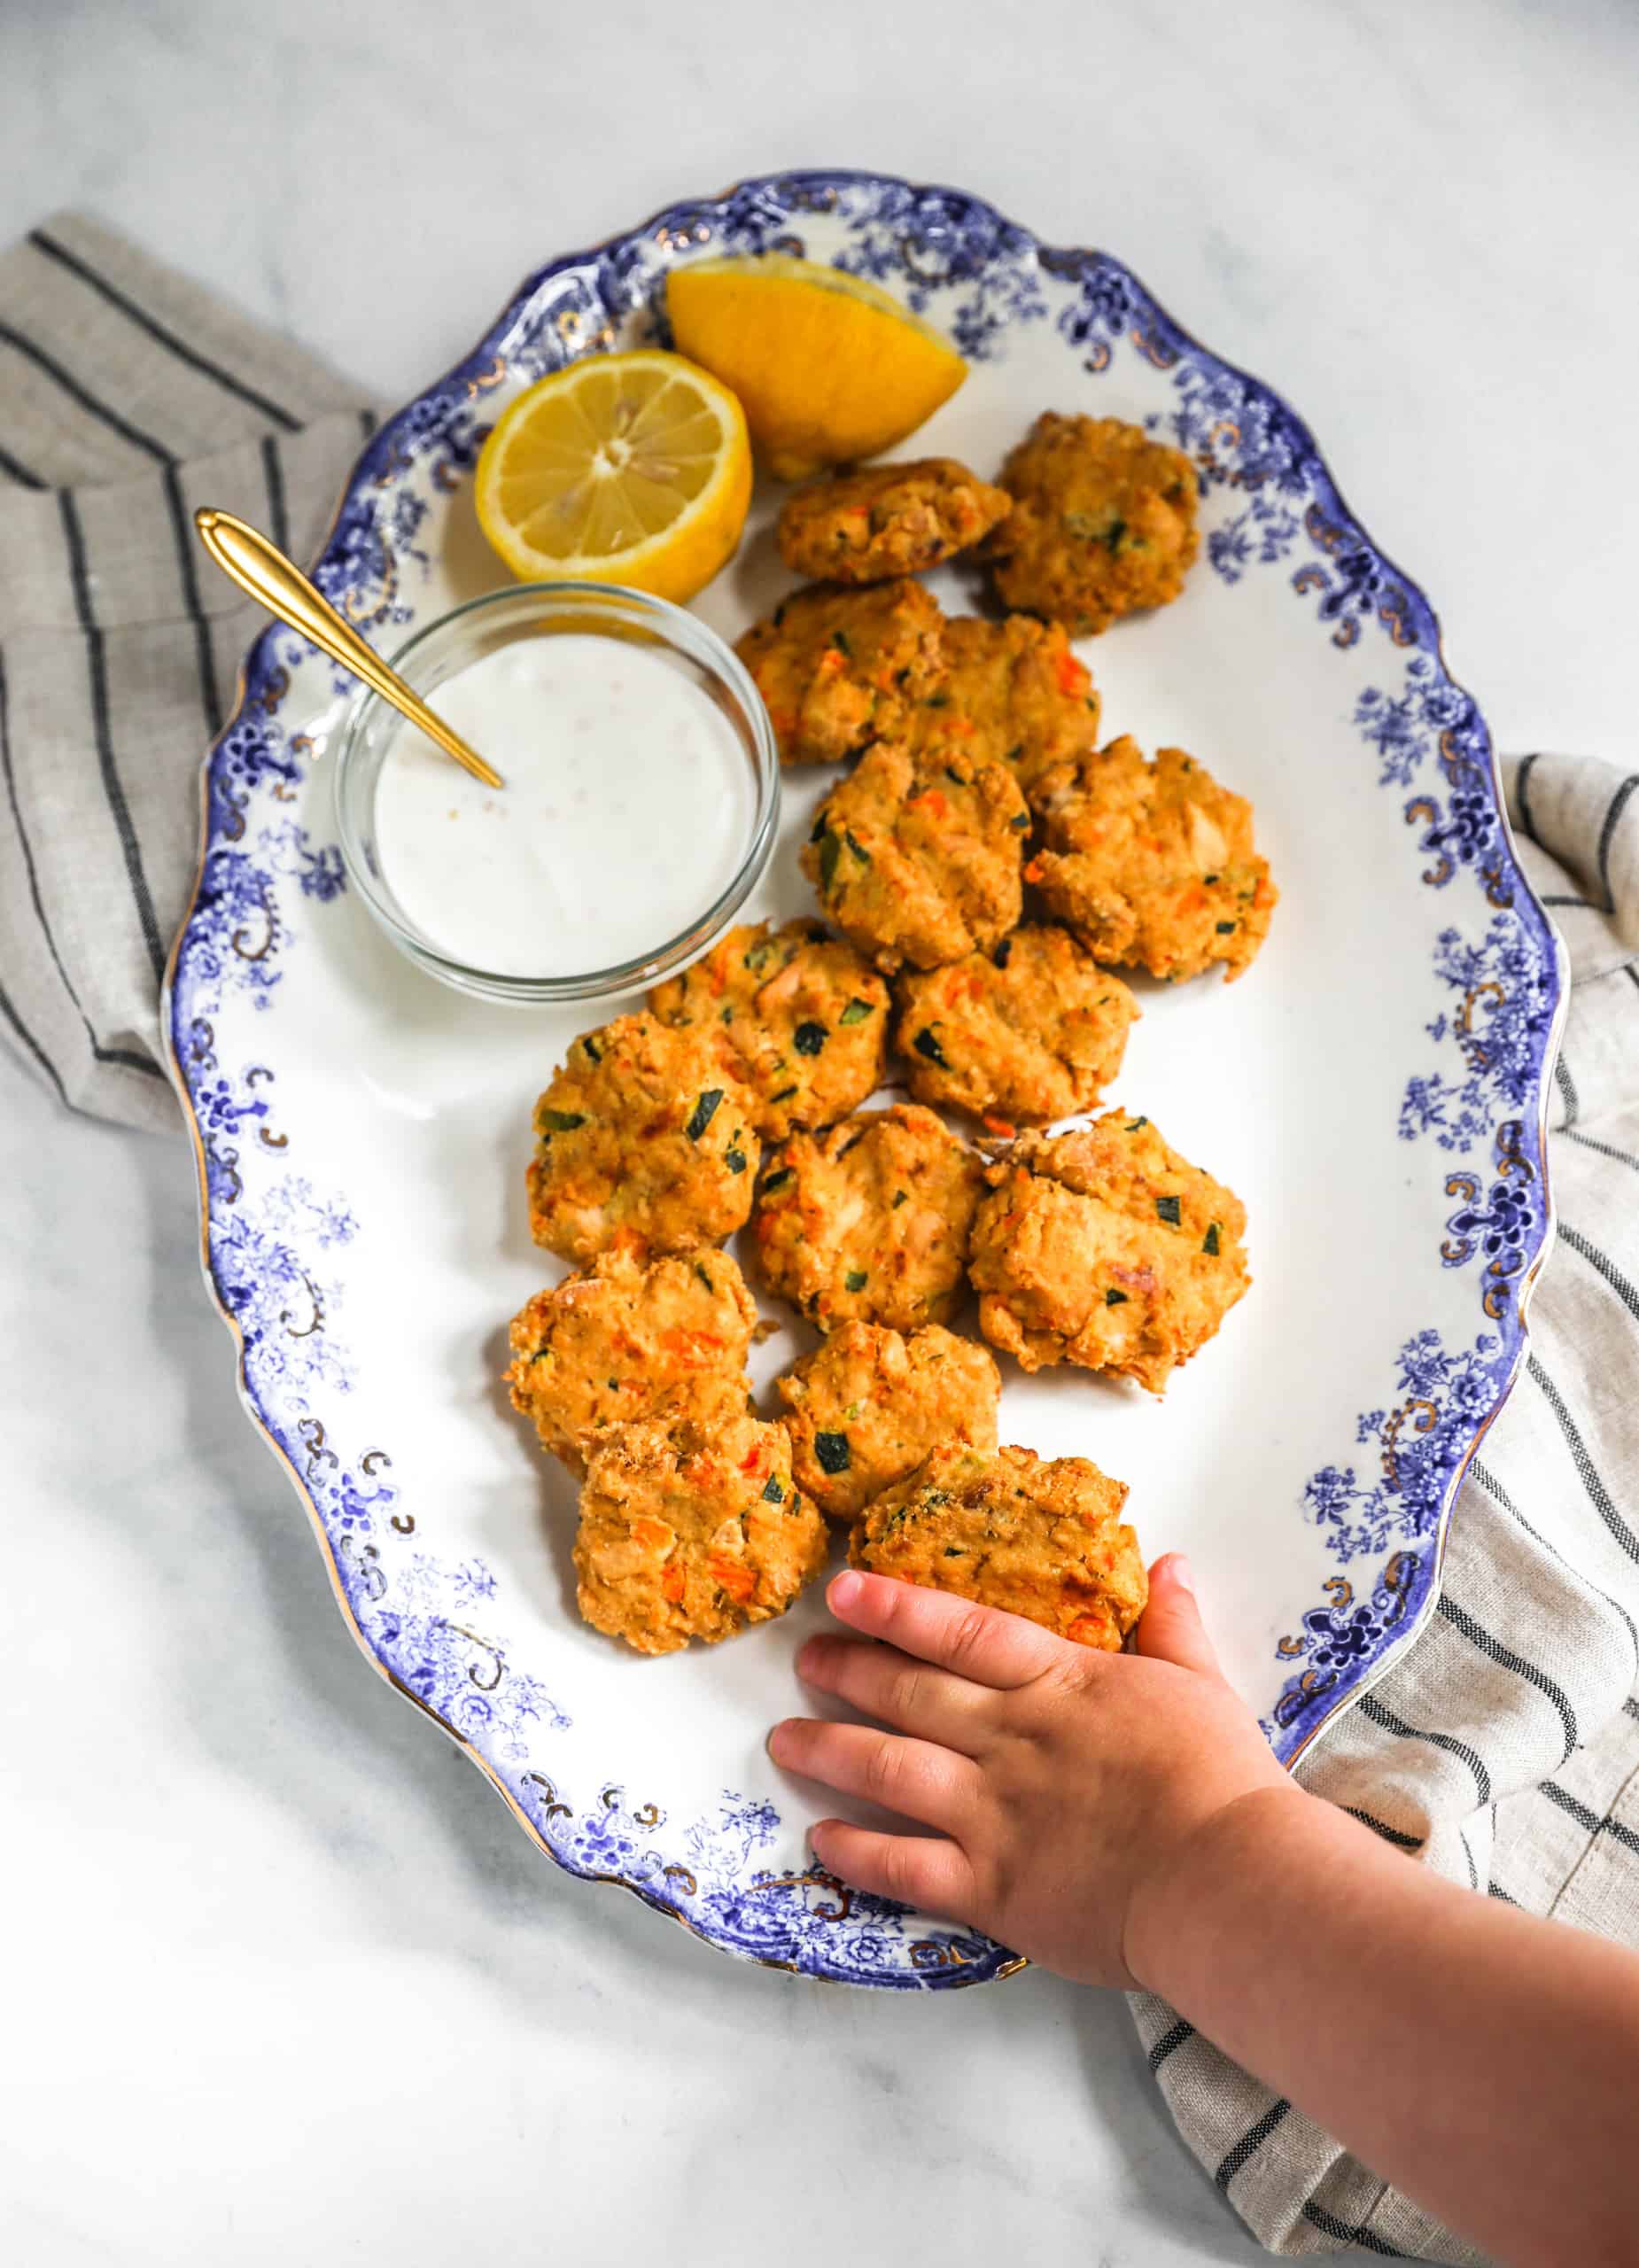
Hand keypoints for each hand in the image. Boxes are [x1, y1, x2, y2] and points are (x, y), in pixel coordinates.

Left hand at [769, 1556, 1298, 1987]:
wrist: (1228, 1881)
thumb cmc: (1222, 1784)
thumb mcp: (1201, 1685)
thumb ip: (1174, 1626)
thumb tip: (1170, 1564)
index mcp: (1060, 1685)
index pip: (963, 1633)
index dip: (897, 1609)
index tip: (844, 1591)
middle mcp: (1011, 1740)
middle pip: (911, 1695)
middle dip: (849, 1671)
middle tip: (805, 1657)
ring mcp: (993, 1813)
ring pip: (891, 1769)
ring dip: (832, 1749)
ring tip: (785, 1737)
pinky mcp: (992, 1888)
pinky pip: (905, 1866)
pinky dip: (858, 1852)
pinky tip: (822, 1838)